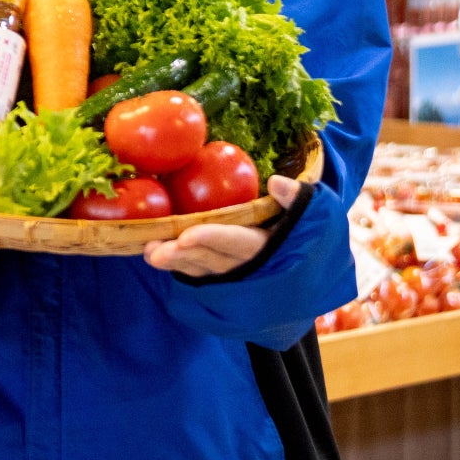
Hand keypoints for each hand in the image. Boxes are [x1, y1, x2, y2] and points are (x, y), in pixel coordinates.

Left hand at [142, 175, 301, 277]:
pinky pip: (199, 273)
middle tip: (153, 251)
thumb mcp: (309, 212)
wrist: (311, 270)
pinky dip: (180, 265)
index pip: (235, 242)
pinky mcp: (223, 277)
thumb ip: (295, 198)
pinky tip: (156, 255)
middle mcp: (247, 266)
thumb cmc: (301, 230)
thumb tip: (276, 182)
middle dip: (182, 256)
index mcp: (266, 247)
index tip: (185, 237)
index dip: (211, 239)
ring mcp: (234, 275)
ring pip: (200, 270)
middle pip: (210, 260)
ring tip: (149, 252)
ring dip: (174, 262)